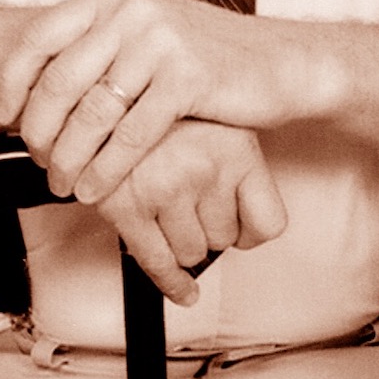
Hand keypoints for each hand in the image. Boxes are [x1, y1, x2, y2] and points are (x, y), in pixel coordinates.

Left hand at [0, 0, 305, 201]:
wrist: (278, 63)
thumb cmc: (205, 58)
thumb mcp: (144, 36)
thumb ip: (95, 49)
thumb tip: (29, 91)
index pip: (40, 37)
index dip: (12, 83)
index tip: (3, 121)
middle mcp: (131, 8)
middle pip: (59, 79)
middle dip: (40, 132)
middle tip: (39, 165)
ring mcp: (159, 39)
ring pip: (92, 112)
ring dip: (70, 159)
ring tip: (64, 185)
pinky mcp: (187, 76)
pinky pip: (130, 134)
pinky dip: (107, 170)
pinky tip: (97, 190)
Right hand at [98, 120, 288, 304]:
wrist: (108, 89)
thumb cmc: (168, 108)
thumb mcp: (219, 120)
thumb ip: (237, 165)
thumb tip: (247, 230)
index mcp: (237, 147)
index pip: (269, 224)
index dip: (251, 231)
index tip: (241, 230)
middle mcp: (206, 168)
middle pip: (225, 240)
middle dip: (208, 229)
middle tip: (190, 203)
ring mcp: (167, 188)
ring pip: (191, 253)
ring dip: (182, 242)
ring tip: (168, 210)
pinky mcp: (127, 205)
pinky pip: (158, 263)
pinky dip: (171, 283)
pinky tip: (181, 289)